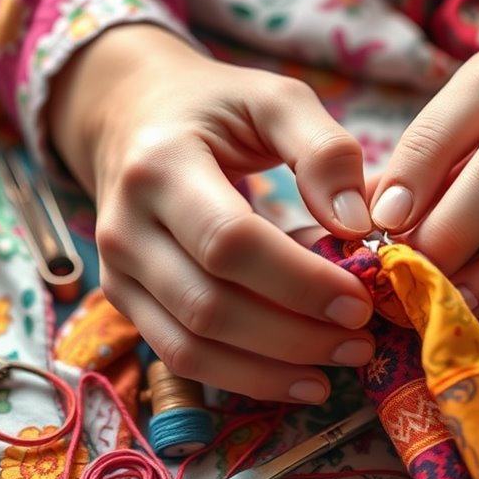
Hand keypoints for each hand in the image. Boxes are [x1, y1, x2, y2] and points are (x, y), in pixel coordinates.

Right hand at [49, 25, 375, 402]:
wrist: (129, 117)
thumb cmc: (213, 108)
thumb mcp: (272, 99)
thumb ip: (323, 149)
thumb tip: (358, 224)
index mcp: (162, 166)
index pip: (229, 241)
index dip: (298, 281)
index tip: (359, 300)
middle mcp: (126, 226)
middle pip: (209, 305)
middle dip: (293, 335)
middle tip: (360, 341)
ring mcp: (118, 271)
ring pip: (191, 346)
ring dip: (270, 371)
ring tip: (337, 368)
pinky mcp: (124, 301)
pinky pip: (180, 358)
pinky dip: (243, 378)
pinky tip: (297, 379)